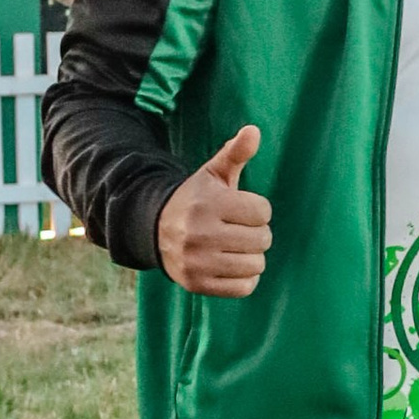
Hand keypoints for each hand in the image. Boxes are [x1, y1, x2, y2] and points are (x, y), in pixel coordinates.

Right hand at [158, 126, 271, 295]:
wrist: (155, 230)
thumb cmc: (196, 199)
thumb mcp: (212, 174)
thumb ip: (235, 153)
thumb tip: (254, 130)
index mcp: (208, 204)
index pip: (262, 212)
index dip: (257, 209)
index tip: (240, 208)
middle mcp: (200, 234)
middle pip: (263, 239)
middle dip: (256, 233)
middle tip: (238, 229)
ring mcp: (197, 262)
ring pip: (256, 265)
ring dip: (252, 256)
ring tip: (234, 246)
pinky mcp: (196, 284)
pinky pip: (244, 288)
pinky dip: (244, 279)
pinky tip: (231, 264)